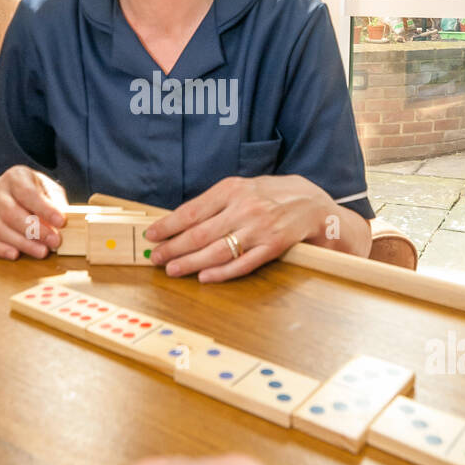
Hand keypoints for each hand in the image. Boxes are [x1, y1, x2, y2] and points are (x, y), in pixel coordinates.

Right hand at [0, 166, 67, 260]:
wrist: (3, 194)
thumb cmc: (30, 192)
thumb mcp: (45, 188)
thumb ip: (55, 202)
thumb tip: (64, 222)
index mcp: (15, 177)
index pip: (28, 193)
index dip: (45, 209)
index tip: (61, 222)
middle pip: (11, 213)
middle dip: (34, 229)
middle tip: (54, 241)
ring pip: (0, 229)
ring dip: (22, 243)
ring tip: (42, 252)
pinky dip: (1, 249)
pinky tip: (16, 254)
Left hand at [145, 174, 332, 280]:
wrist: (312, 203)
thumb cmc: (272, 195)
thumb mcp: (243, 187)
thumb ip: (216, 202)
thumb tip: (181, 221)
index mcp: (232, 189)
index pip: (191, 211)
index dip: (168, 225)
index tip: (152, 235)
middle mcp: (244, 208)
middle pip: (199, 234)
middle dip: (172, 248)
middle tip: (155, 258)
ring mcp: (259, 229)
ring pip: (217, 251)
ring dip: (190, 263)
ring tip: (172, 269)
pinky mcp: (272, 247)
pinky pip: (242, 264)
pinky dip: (221, 273)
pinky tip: (204, 277)